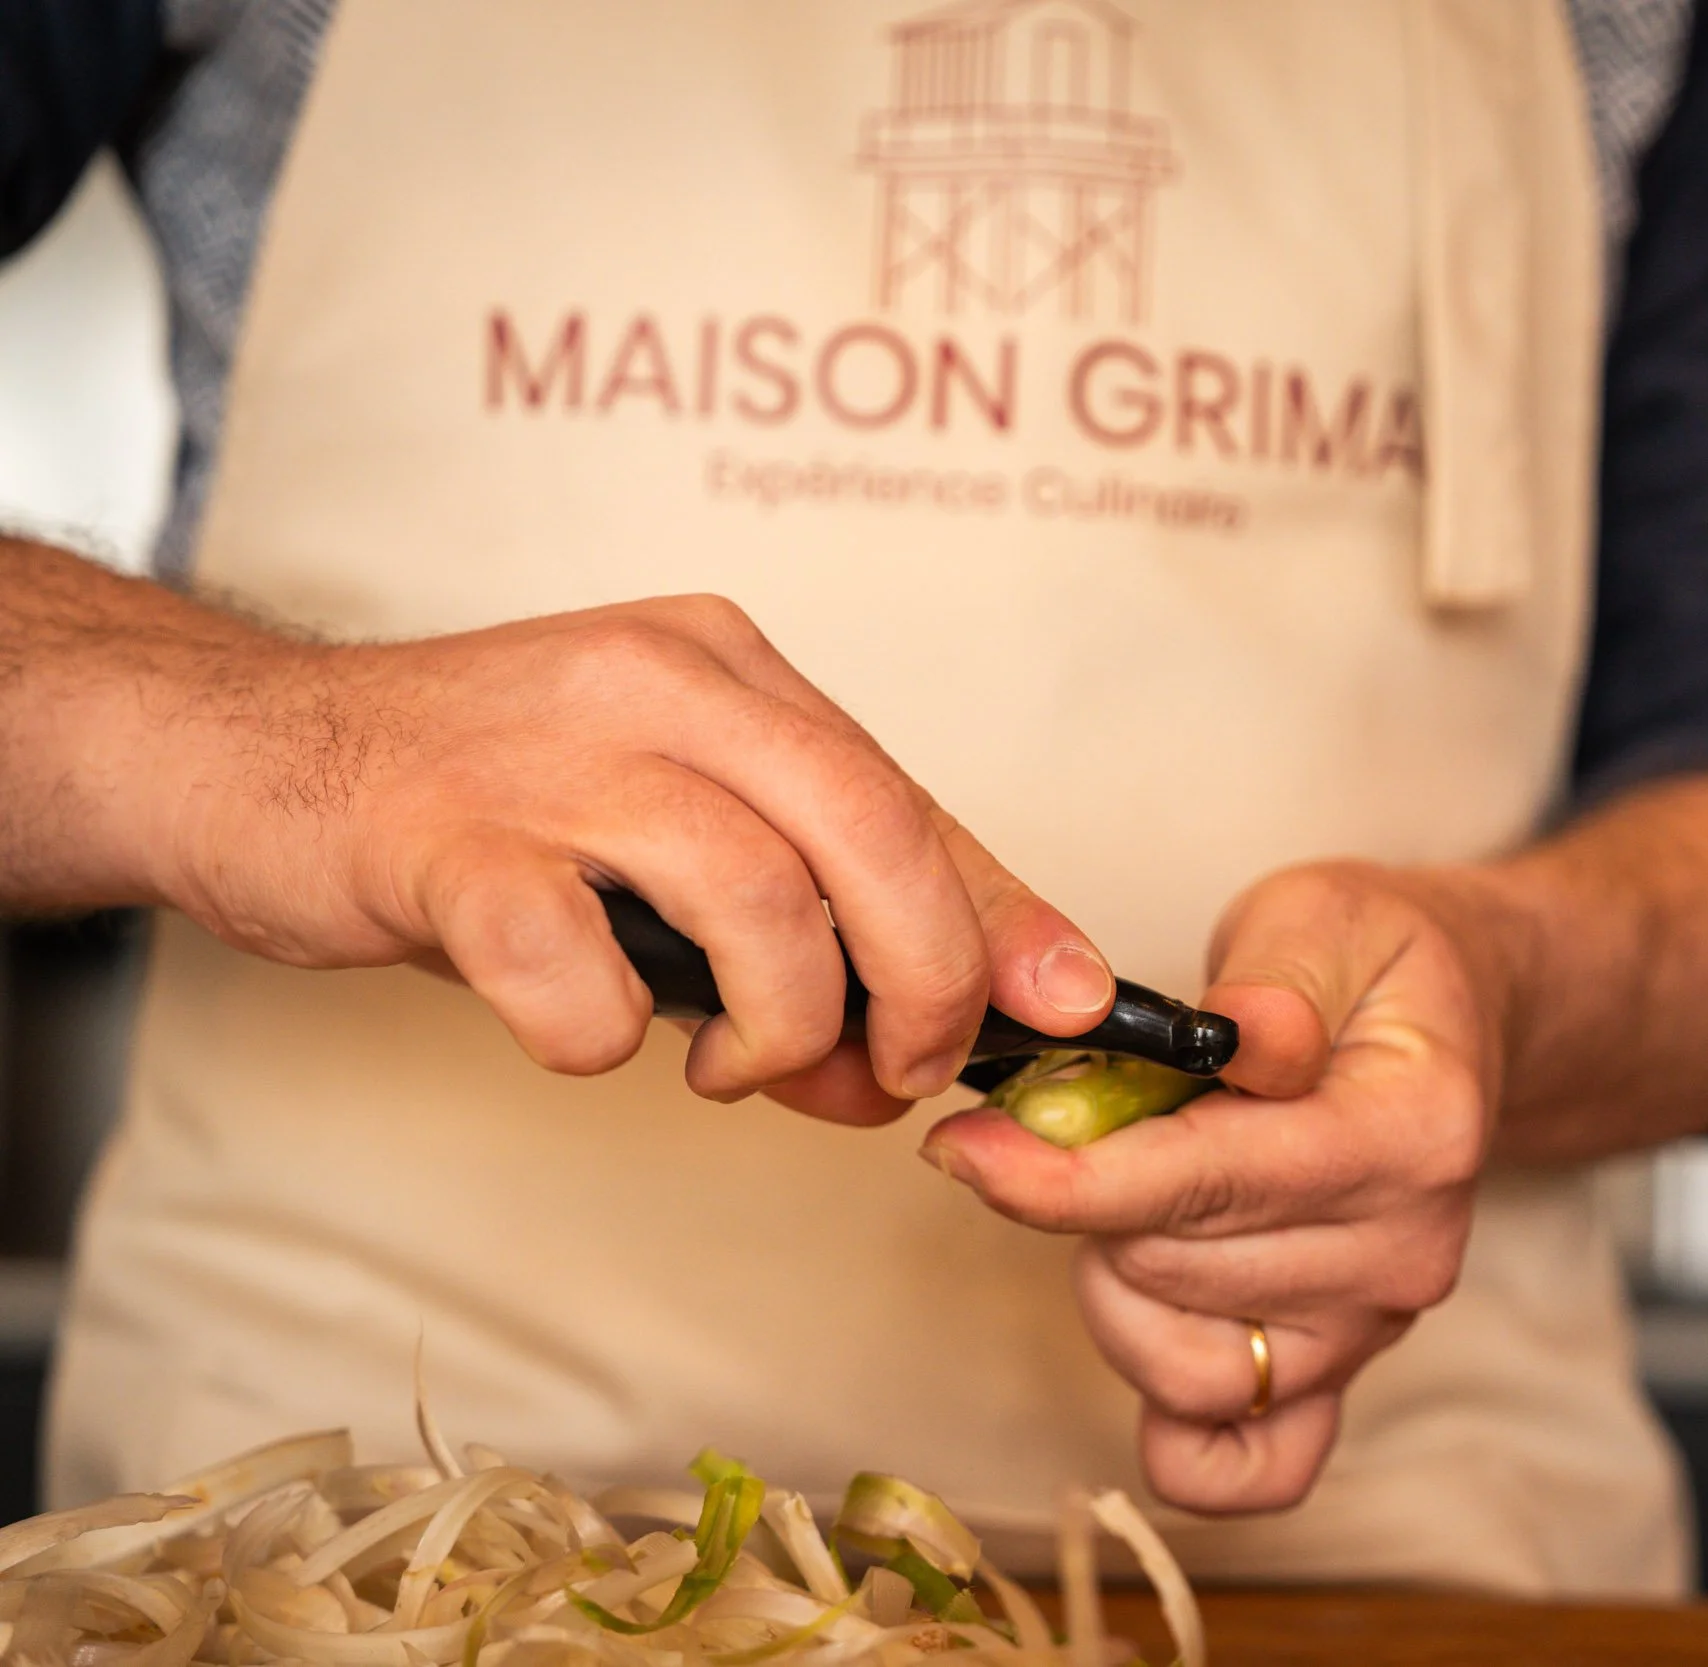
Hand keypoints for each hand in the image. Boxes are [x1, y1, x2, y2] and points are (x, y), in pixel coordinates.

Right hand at [137, 592, 1112, 1117]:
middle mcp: (658, 682)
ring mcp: (551, 754)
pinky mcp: (444, 838)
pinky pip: (572, 964)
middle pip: (869, 829)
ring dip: (782, 1025)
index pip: (910, 802)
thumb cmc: (488, 815)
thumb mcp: (672, 831)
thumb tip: (940, 1037)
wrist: (250, 755)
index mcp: (731, 672)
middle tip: (896, 1072)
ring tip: (738, 1068)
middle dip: (923, 981)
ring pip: (756, 895)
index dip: (1006, 919)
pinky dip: (603, 1037)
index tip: (1072, 1008)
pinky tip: (588, 1033)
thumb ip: (804, 917)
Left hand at [919, 861, 1506, 1512]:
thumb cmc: (1365, 966)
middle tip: (1097, 1117)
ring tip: (1135, 1195)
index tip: (966, 1146)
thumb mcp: (1321, 920)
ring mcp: (1378, 1328)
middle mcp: (1406, 1250)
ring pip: (1181, 1368)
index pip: (1204, 1180)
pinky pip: (1253, 1467)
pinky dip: (1183, 1432)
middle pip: (1172, 1269)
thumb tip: (1237, 1036)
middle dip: (1090, 1196)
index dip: (1062, 1173)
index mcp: (1410, 1131)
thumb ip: (1274, 979)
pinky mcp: (1347, 1377)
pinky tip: (1152, 1339)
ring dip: (1117, 1286)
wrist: (1445, 1025)